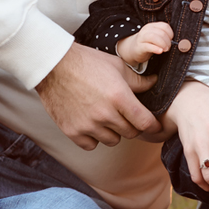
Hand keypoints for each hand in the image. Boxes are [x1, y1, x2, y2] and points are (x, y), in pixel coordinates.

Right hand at [35, 43, 161, 149]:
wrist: (53, 66)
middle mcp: (105, 114)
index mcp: (119, 97)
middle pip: (131, 133)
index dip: (153, 126)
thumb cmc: (86, 62)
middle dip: (132, 125)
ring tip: (105, 117)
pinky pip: (91, 145)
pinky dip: (93, 137)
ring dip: (113, 131)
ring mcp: (88, 125)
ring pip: (113, 140)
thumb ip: (137, 80)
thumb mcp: (116, 66)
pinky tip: (91, 123)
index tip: (153, 125)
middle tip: (125, 114)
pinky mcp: (72, 131)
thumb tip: (154, 83)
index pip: (145, 123)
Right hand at [117, 22, 173, 65]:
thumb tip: (178, 42)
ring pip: (153, 37)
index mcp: (152, 26)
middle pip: (161, 32)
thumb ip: (164, 37)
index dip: (170, 34)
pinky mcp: (139, 47)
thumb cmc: (148, 43)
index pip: (164, 26)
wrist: (133, 49)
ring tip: (165, 49)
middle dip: (168, 41)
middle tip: (168, 47)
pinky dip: (155, 48)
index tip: (171, 40)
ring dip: (162, 44)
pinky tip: (160, 51)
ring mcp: (142, 38)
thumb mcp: (156, 37)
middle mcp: (146, 30)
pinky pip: (148, 46)